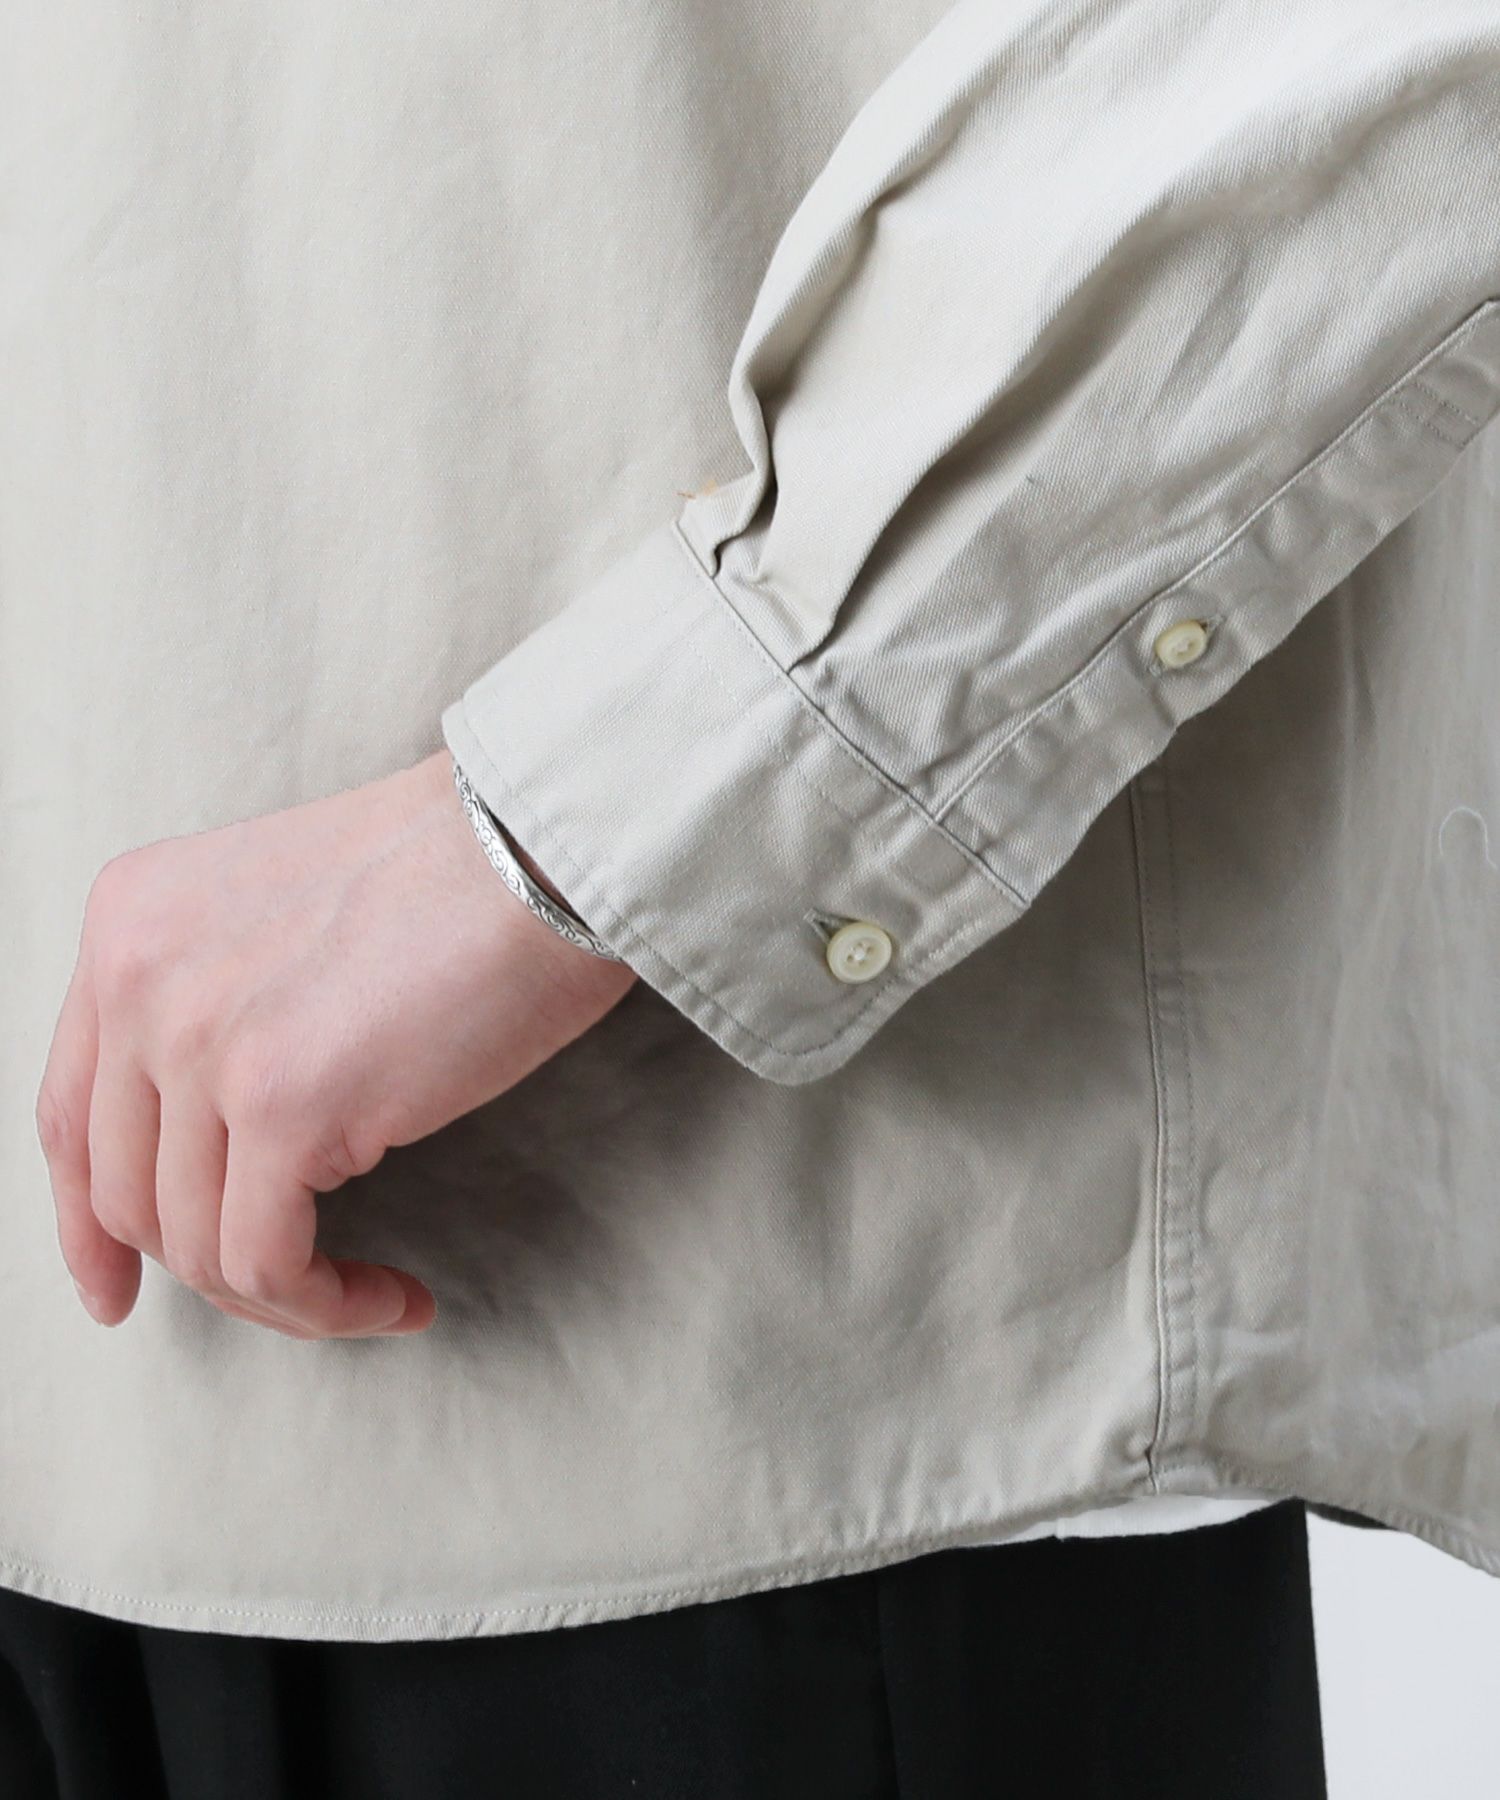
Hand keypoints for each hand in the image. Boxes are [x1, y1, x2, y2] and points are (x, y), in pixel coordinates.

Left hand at [33, 751, 637, 1339]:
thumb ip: (217, 999)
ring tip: (368, 1291)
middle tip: (292, 1293)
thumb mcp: (281, 909)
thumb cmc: (456, 874)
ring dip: (283, 1296)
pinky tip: (391, 1296)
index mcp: (128, 922)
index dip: (85, 1224)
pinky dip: (327, 1306)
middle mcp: (137, 978)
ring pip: (195, 1245)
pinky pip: (268, 1264)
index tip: (116, 1287)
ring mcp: (200, 1044)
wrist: (536, 848)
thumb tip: (227, 1138)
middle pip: (126, 1193)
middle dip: (203, 1269)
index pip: (69, 1111)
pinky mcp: (282, 1106)